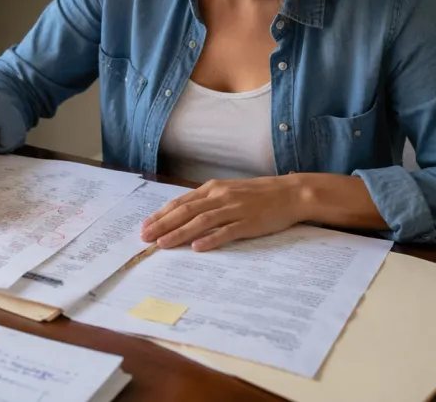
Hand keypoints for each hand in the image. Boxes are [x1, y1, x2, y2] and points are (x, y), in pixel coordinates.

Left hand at [140, 176, 307, 251]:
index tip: (145, 226)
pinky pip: (226, 232)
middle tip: (145, 237)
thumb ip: (208, 202)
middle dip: (163, 225)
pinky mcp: (248, 223)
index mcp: (213, 189)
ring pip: (201, 221)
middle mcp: (220, 197)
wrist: (290, 193)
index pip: (181, 202)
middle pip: (185, 211)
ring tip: (163, 244)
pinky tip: (197, 247)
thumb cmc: (258, 194)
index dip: (161, 215)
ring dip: (179, 233)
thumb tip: (184, 215)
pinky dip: (210, 239)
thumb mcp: (229, 191)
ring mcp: (234, 209)